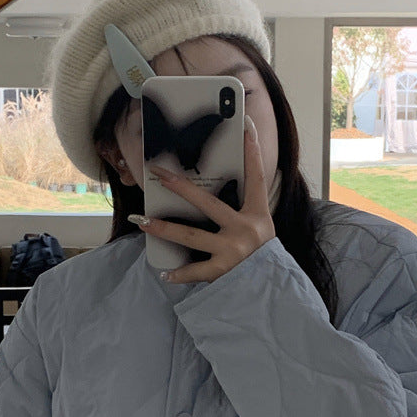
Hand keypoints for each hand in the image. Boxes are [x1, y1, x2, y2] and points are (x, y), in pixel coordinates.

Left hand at [133, 116, 275, 283]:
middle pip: (207, 203)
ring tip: (142, 221)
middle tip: (159, 174)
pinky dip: (179, 274)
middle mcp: (245, 230)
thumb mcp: (262, 231)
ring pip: (190, 236)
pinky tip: (165, 273)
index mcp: (258, 215)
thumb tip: (216, 200)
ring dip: (164, 228)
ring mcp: (233, 251)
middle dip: (180, 187)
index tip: (245, 125)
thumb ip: (245, 213)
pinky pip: (195, 271)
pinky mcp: (224, 272)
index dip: (252, 151)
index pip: (256, 176)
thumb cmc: (264, 258)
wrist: (274, 291)